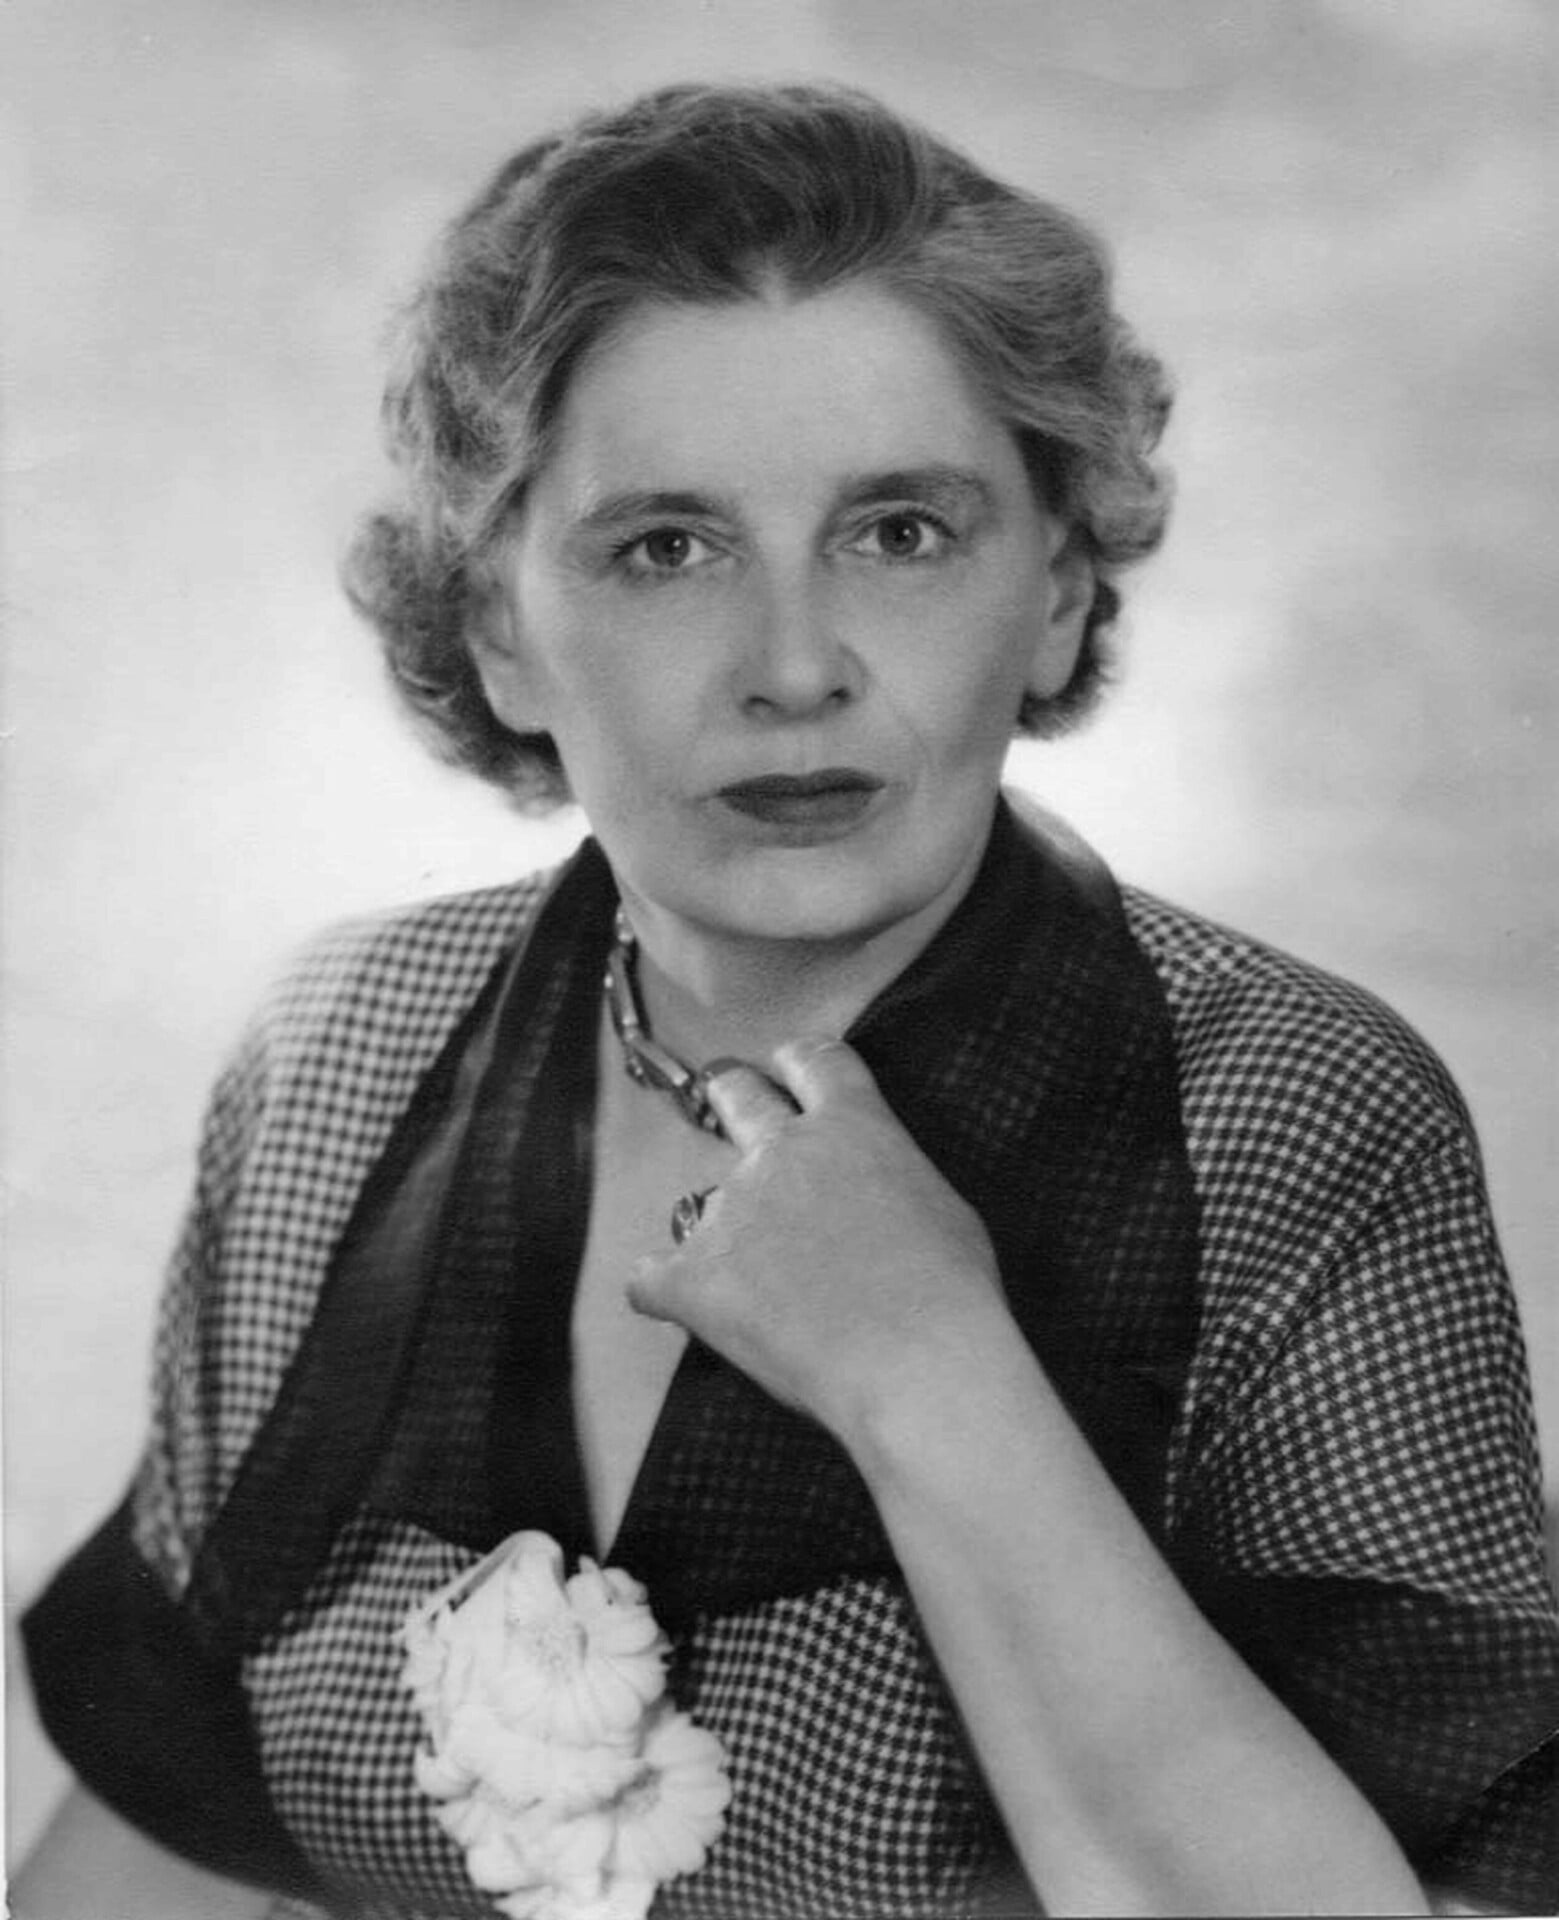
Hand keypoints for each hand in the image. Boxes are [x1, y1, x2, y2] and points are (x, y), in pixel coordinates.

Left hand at [627, 1035, 1009, 1445]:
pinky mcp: (694, 1275)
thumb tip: (868, 1196)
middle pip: (736, 1093)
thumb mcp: (940, 1207)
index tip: (789, 1068)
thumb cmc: (950, 1292)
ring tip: (758, 1286)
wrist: (915, 1360)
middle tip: (730, 1103)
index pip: (813, 1063)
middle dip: (732, 1094)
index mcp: (851, 1125)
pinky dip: (665, 1291)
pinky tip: (686, 1309)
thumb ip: (887, 1180)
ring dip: (721, 1233)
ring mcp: (731, 1210)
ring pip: (700, 1205)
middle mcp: (781, 1151)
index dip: (798, 1063)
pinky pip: (650, 1277)